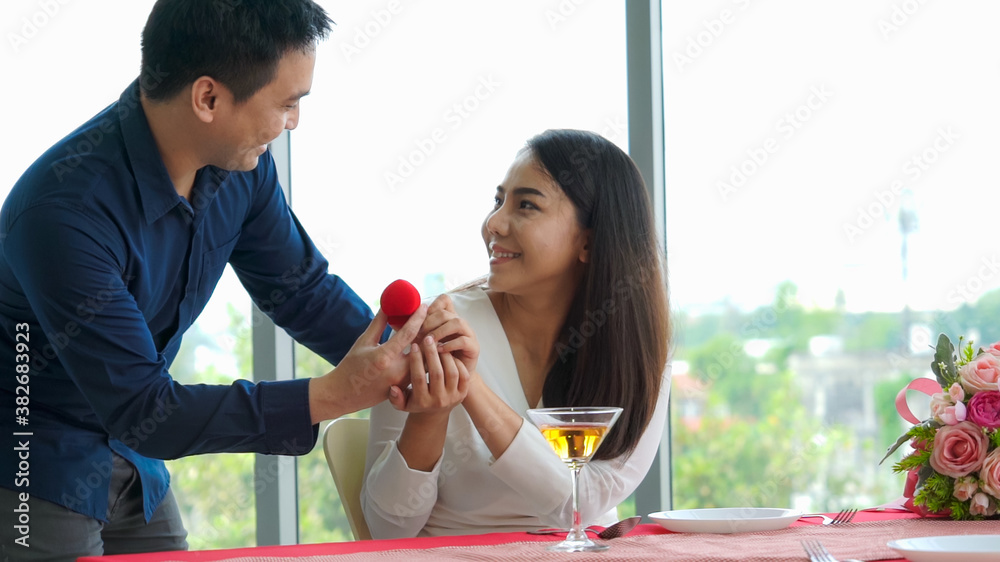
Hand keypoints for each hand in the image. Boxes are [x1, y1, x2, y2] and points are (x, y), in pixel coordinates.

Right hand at [308, 305, 426, 422]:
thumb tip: (388, 305)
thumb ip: (379, 323)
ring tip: (429, 335)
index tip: (425, 306)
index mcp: (384, 357)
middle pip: (423, 350)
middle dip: (429, 335)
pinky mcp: (403, 390)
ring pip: (424, 364)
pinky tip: (423, 352)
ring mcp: (401, 383)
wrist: (343, 395)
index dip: (418, 317)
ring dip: (427, 349)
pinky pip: (419, 373)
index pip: (408, 333)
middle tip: (431, 322)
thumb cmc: (351, 366)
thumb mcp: (363, 342)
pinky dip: (422, 361)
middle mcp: (396, 371)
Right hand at [387, 334, 468, 413]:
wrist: (435, 413)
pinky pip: (463, 375)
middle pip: (436, 373)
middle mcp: (439, 401)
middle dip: (431, 354)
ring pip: (452, 372)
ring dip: (445, 356)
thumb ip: (395, 397)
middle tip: (428, 339)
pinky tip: (448, 354)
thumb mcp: (402, 403)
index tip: (414, 346)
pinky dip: (457, 362)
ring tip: (439, 344)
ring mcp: (453, 397)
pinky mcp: (463, 393)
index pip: (418, 378)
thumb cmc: (417, 402)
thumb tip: (393, 387)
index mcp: (422, 402)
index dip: (416, 360)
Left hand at [420, 294, 479, 375]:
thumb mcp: (422, 344)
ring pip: (457, 322)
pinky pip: (463, 340)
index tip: (418, 319)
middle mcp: (460, 323)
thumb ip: (413, 332)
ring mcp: (469, 334)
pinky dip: (449, 344)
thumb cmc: (435, 361)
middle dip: (430, 321)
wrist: (453, 381)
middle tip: (419, 334)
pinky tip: (439, 351)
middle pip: (446, 311)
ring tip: (429, 342)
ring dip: (440, 331)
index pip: (444, 300)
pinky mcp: (474, 347)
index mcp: (448, 319)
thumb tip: (394, 322)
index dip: (431, 306)